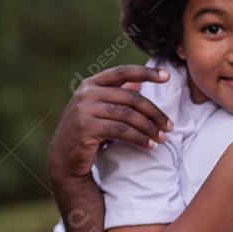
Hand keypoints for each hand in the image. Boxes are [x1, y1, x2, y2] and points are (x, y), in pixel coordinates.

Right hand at [48, 65, 172, 181]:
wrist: (63, 159)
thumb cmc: (86, 132)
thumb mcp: (99, 109)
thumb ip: (116, 95)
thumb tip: (139, 83)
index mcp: (91, 84)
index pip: (123, 72)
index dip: (146, 73)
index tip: (167, 76)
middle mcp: (87, 93)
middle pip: (131, 98)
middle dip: (154, 112)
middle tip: (169, 126)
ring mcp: (85, 110)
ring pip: (129, 115)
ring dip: (149, 128)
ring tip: (161, 138)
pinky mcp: (87, 128)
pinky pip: (122, 131)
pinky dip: (139, 138)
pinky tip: (149, 145)